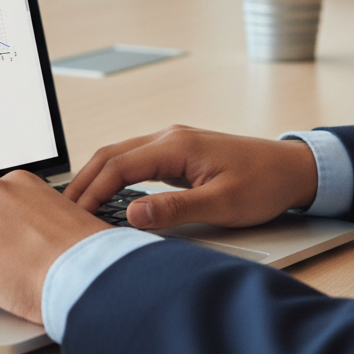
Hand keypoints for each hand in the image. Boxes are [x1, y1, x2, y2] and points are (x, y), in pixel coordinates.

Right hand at [64, 125, 318, 229]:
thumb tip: (132, 214)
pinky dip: (114, 175)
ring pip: (121, 154)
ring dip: (97, 177)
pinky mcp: (178, 153)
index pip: (119, 165)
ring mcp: (173, 142)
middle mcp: (170, 137)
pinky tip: (108, 195)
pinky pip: (135, 160)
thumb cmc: (263, 184)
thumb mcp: (222, 204)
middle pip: (112, 154)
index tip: (73, 216)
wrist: (293, 169)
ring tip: (77, 206)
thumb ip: (175, 209)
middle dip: (84, 181)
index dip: (92, 191)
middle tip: (61, 212)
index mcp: (176, 145)